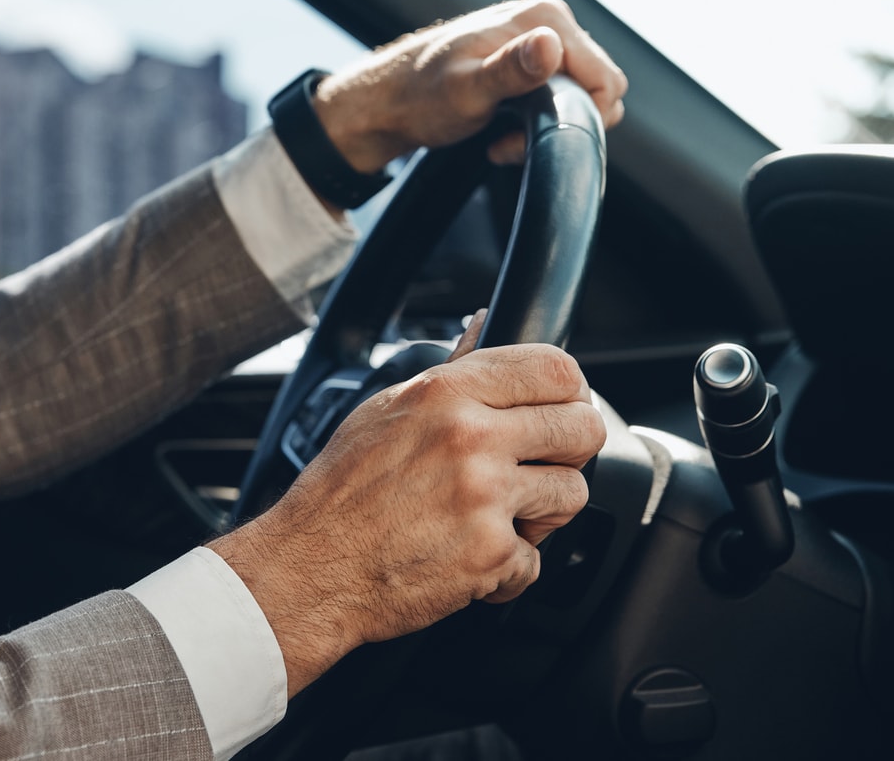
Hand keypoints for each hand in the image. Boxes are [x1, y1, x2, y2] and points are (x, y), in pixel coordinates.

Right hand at [207, 323, 603, 695]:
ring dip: (542, 513)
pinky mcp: (490, 555)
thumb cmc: (341, 490)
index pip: (556, 369)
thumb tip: (482, 324)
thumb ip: (450, 370)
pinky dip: (507, 570)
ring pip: (573, 494)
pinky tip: (469, 558)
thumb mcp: (388, 409)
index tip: (562, 409)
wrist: (309, 566)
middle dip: (569, 452)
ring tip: (496, 517)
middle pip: (584, 427)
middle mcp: (471, 437)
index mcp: (447, 393)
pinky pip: (536, 560)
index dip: (570, 391)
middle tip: (537, 468)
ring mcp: (484, 498)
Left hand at [314, 0, 627, 172]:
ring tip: (502, 136)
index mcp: (545, 19)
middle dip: (562, 125)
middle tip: (511, 140)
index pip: (606, 80)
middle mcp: (549, 23)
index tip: (529, 135)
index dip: (576, 119)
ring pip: (580, 99)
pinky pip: (561, 99)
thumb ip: (511, 71)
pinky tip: (503, 130)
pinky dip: (536, 124)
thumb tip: (549, 47)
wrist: (390, 102)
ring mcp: (542, 42)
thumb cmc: (421, 97)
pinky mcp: (534, 62)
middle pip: (599, 90)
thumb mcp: (467, 91)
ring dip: (547, 128)